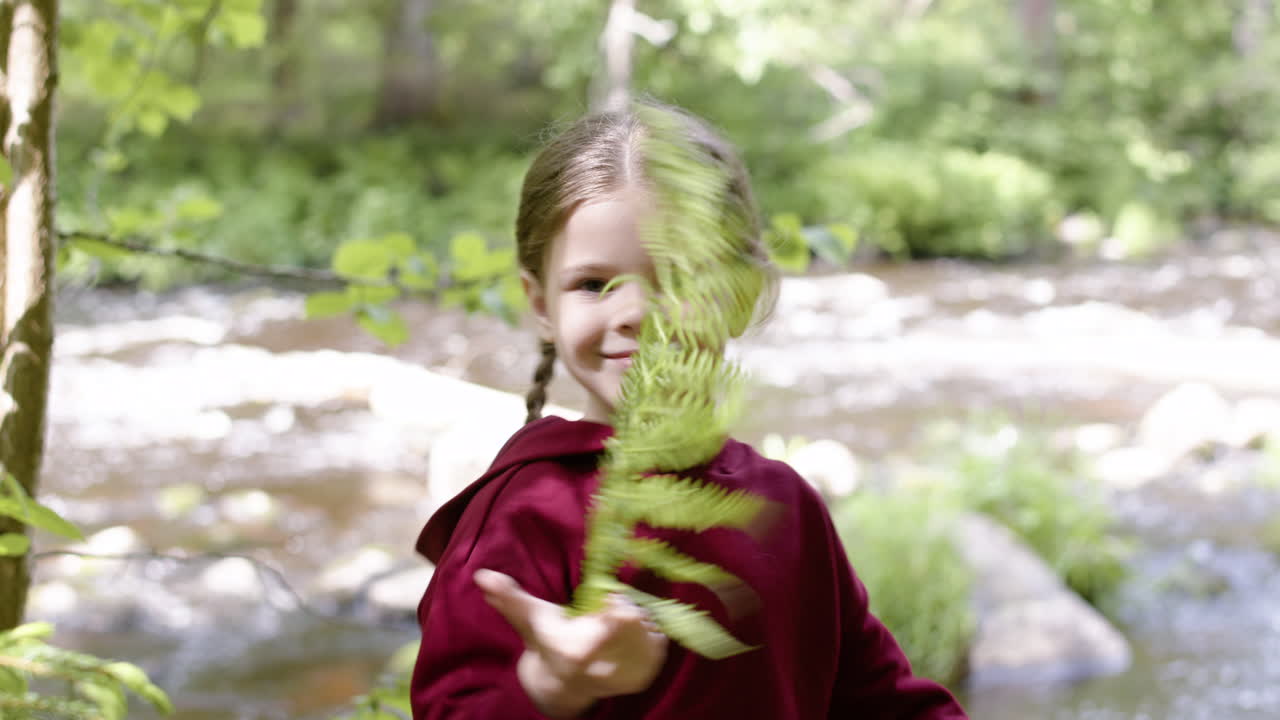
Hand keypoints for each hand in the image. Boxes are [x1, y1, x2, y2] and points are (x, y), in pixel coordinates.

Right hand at [475, 569, 667, 718]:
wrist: (561, 684)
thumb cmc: (547, 640)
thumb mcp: (530, 617)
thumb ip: (508, 595)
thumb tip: (482, 575)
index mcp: (577, 648)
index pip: (618, 612)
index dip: (613, 600)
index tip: (603, 599)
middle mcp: (603, 666)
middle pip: (635, 616)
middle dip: (624, 606)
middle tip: (608, 611)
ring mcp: (625, 675)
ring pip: (648, 627)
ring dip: (638, 621)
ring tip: (615, 627)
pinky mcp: (642, 678)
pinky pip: (659, 642)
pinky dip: (649, 636)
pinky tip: (629, 640)